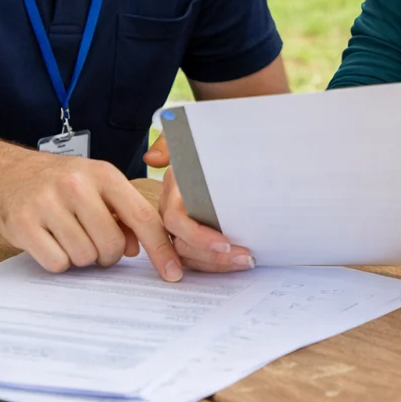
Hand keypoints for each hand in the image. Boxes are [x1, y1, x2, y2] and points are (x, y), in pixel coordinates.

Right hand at [0, 145, 181, 280]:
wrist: (7, 173)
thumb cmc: (60, 182)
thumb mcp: (97, 185)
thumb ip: (123, 214)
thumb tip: (135, 249)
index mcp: (103, 174)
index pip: (142, 216)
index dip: (160, 248)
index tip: (172, 273)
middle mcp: (76, 185)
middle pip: (112, 245)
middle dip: (107, 253)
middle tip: (93, 240)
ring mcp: (48, 204)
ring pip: (85, 257)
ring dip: (81, 256)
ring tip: (69, 235)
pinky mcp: (24, 224)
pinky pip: (57, 263)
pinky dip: (58, 261)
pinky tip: (50, 240)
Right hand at [144, 134, 254, 272]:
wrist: (227, 145)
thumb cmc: (211, 143)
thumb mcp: (195, 137)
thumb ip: (172, 144)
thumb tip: (154, 158)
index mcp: (173, 188)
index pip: (175, 220)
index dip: (198, 236)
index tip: (226, 243)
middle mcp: (171, 209)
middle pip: (183, 244)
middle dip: (214, 256)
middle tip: (246, 257)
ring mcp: (180, 225)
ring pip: (191, 256)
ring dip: (218, 264)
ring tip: (246, 260)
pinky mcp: (192, 236)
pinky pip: (199, 257)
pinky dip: (217, 264)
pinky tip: (237, 262)